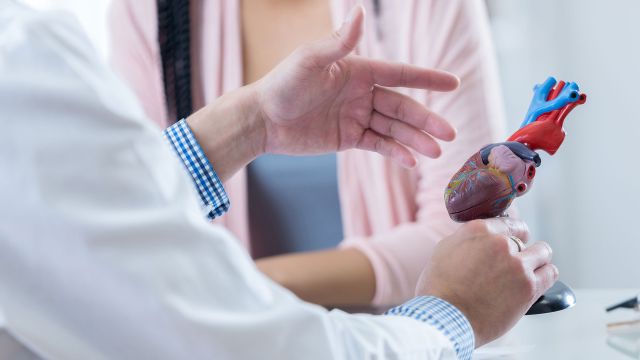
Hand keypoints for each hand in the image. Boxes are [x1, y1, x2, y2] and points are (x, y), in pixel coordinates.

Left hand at [254, 5, 458, 167]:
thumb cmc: (282, 85)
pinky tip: (411, 161)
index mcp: (358, 70)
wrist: (262, 120)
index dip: (427, 79)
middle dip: (426, 120)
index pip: (400, 74)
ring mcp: (356, 116)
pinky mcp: (348, 138)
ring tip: (436, 153)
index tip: (454, 83)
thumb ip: (338, 41)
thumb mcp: (310, 61)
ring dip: (415, 140)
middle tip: (450, 134)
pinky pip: (378, 144)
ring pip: (394, 128)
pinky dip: (395, 152)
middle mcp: (361, 93)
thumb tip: (360, 10)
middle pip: (402, 106)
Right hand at [415, 218, 557, 346]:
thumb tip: (481, 237)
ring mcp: (518, 265)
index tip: (510, 241)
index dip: (509, 234)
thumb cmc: (439, 289)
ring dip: (536, 260)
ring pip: (543, 252)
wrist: (445, 319)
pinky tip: (537, 281)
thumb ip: (467, 239)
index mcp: (479, 230)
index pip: (508, 223)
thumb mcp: (444, 250)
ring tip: (527, 271)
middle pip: (524, 237)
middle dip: (519, 249)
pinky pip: (550, 273)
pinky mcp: (529, 287)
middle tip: (511, 263)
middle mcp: (501, 243)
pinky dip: (545, 275)